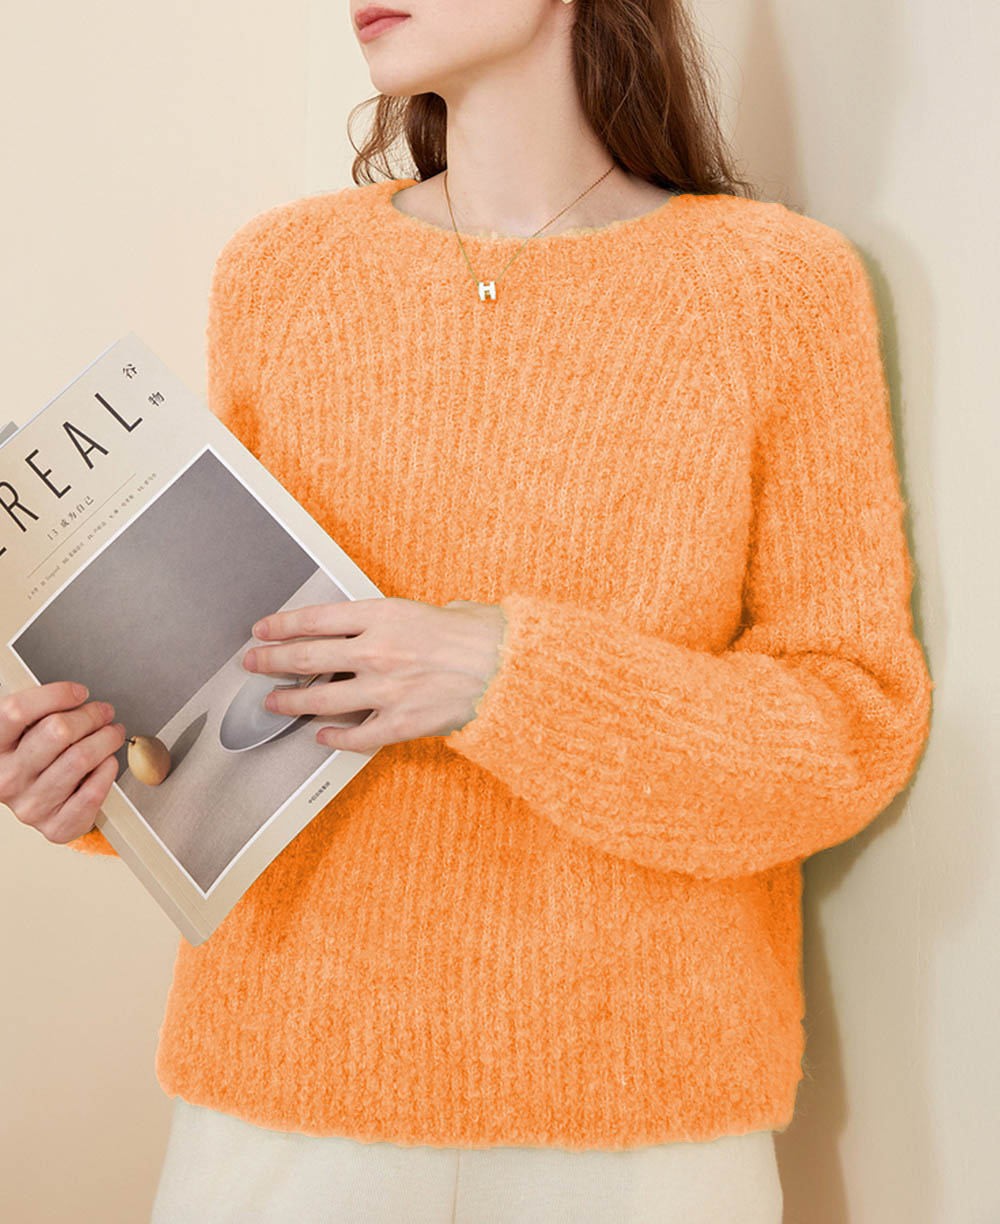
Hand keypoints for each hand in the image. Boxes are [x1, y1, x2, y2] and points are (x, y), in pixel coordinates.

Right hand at [0, 682, 125, 842]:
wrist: (37, 802)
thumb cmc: (35, 758)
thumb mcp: (24, 732)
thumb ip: (40, 713)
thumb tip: (76, 696)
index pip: (17, 711)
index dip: (55, 695)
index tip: (79, 692)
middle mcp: (6, 778)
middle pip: (57, 731)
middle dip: (90, 715)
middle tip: (104, 712)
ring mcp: (30, 805)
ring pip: (80, 758)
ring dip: (106, 739)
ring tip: (112, 733)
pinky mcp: (55, 826)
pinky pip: (92, 792)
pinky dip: (108, 771)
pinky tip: (107, 761)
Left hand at [242, 596, 507, 752]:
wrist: (512, 669)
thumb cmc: (484, 635)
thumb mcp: (444, 607)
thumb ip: (413, 616)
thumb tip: (407, 621)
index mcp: (383, 615)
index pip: (315, 619)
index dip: (282, 625)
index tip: (263, 629)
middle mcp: (376, 651)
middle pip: (306, 657)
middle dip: (271, 661)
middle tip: (253, 663)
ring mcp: (385, 689)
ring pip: (320, 699)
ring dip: (290, 701)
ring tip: (272, 702)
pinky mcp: (401, 722)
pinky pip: (356, 735)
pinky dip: (335, 738)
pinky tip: (323, 738)